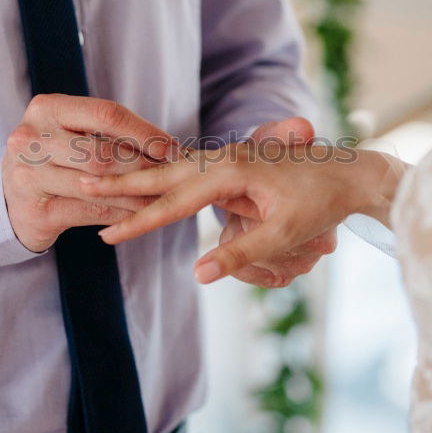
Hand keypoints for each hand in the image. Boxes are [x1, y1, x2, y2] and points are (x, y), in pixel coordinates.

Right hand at [2, 94, 175, 251]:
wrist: (9, 198)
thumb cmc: (54, 158)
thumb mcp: (71, 133)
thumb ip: (108, 134)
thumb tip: (169, 147)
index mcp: (46, 108)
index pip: (106, 114)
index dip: (144, 132)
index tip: (173, 148)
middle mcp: (31, 138)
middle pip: (102, 152)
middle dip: (143, 166)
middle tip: (173, 176)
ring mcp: (29, 176)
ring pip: (98, 185)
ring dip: (138, 194)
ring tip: (165, 198)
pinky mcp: (36, 211)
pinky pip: (90, 212)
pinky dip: (121, 214)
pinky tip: (141, 216)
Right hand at [83, 141, 405, 284]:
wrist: (350, 172)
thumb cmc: (321, 201)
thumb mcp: (283, 234)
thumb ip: (238, 254)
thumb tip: (197, 276)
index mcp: (230, 172)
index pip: (174, 203)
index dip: (139, 221)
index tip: (107, 235)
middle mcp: (223, 158)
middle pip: (161, 174)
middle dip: (121, 182)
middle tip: (81, 182)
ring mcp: (226, 156)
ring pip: (171, 167)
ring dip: (137, 174)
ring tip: (100, 178)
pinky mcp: (231, 162)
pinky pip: (187, 168)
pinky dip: (160, 173)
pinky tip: (144, 176)